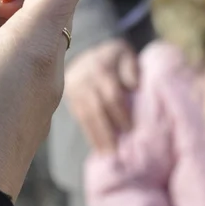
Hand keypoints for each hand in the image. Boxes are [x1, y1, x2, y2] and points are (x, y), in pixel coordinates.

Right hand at [64, 37, 138, 153]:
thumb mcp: (124, 54)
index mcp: (102, 68)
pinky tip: (97, 148)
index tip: (130, 129)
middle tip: (117, 151)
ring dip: (97, 136)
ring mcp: (75, 89)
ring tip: (107, 154)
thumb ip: (131, 67)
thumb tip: (134, 85)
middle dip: (107, 130)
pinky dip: (89, 134)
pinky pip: (79, 118)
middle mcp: (85, 79)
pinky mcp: (70, 99)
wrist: (85, 51)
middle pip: (96, 108)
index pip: (111, 94)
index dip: (120, 112)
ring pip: (86, 115)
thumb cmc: (114, 58)